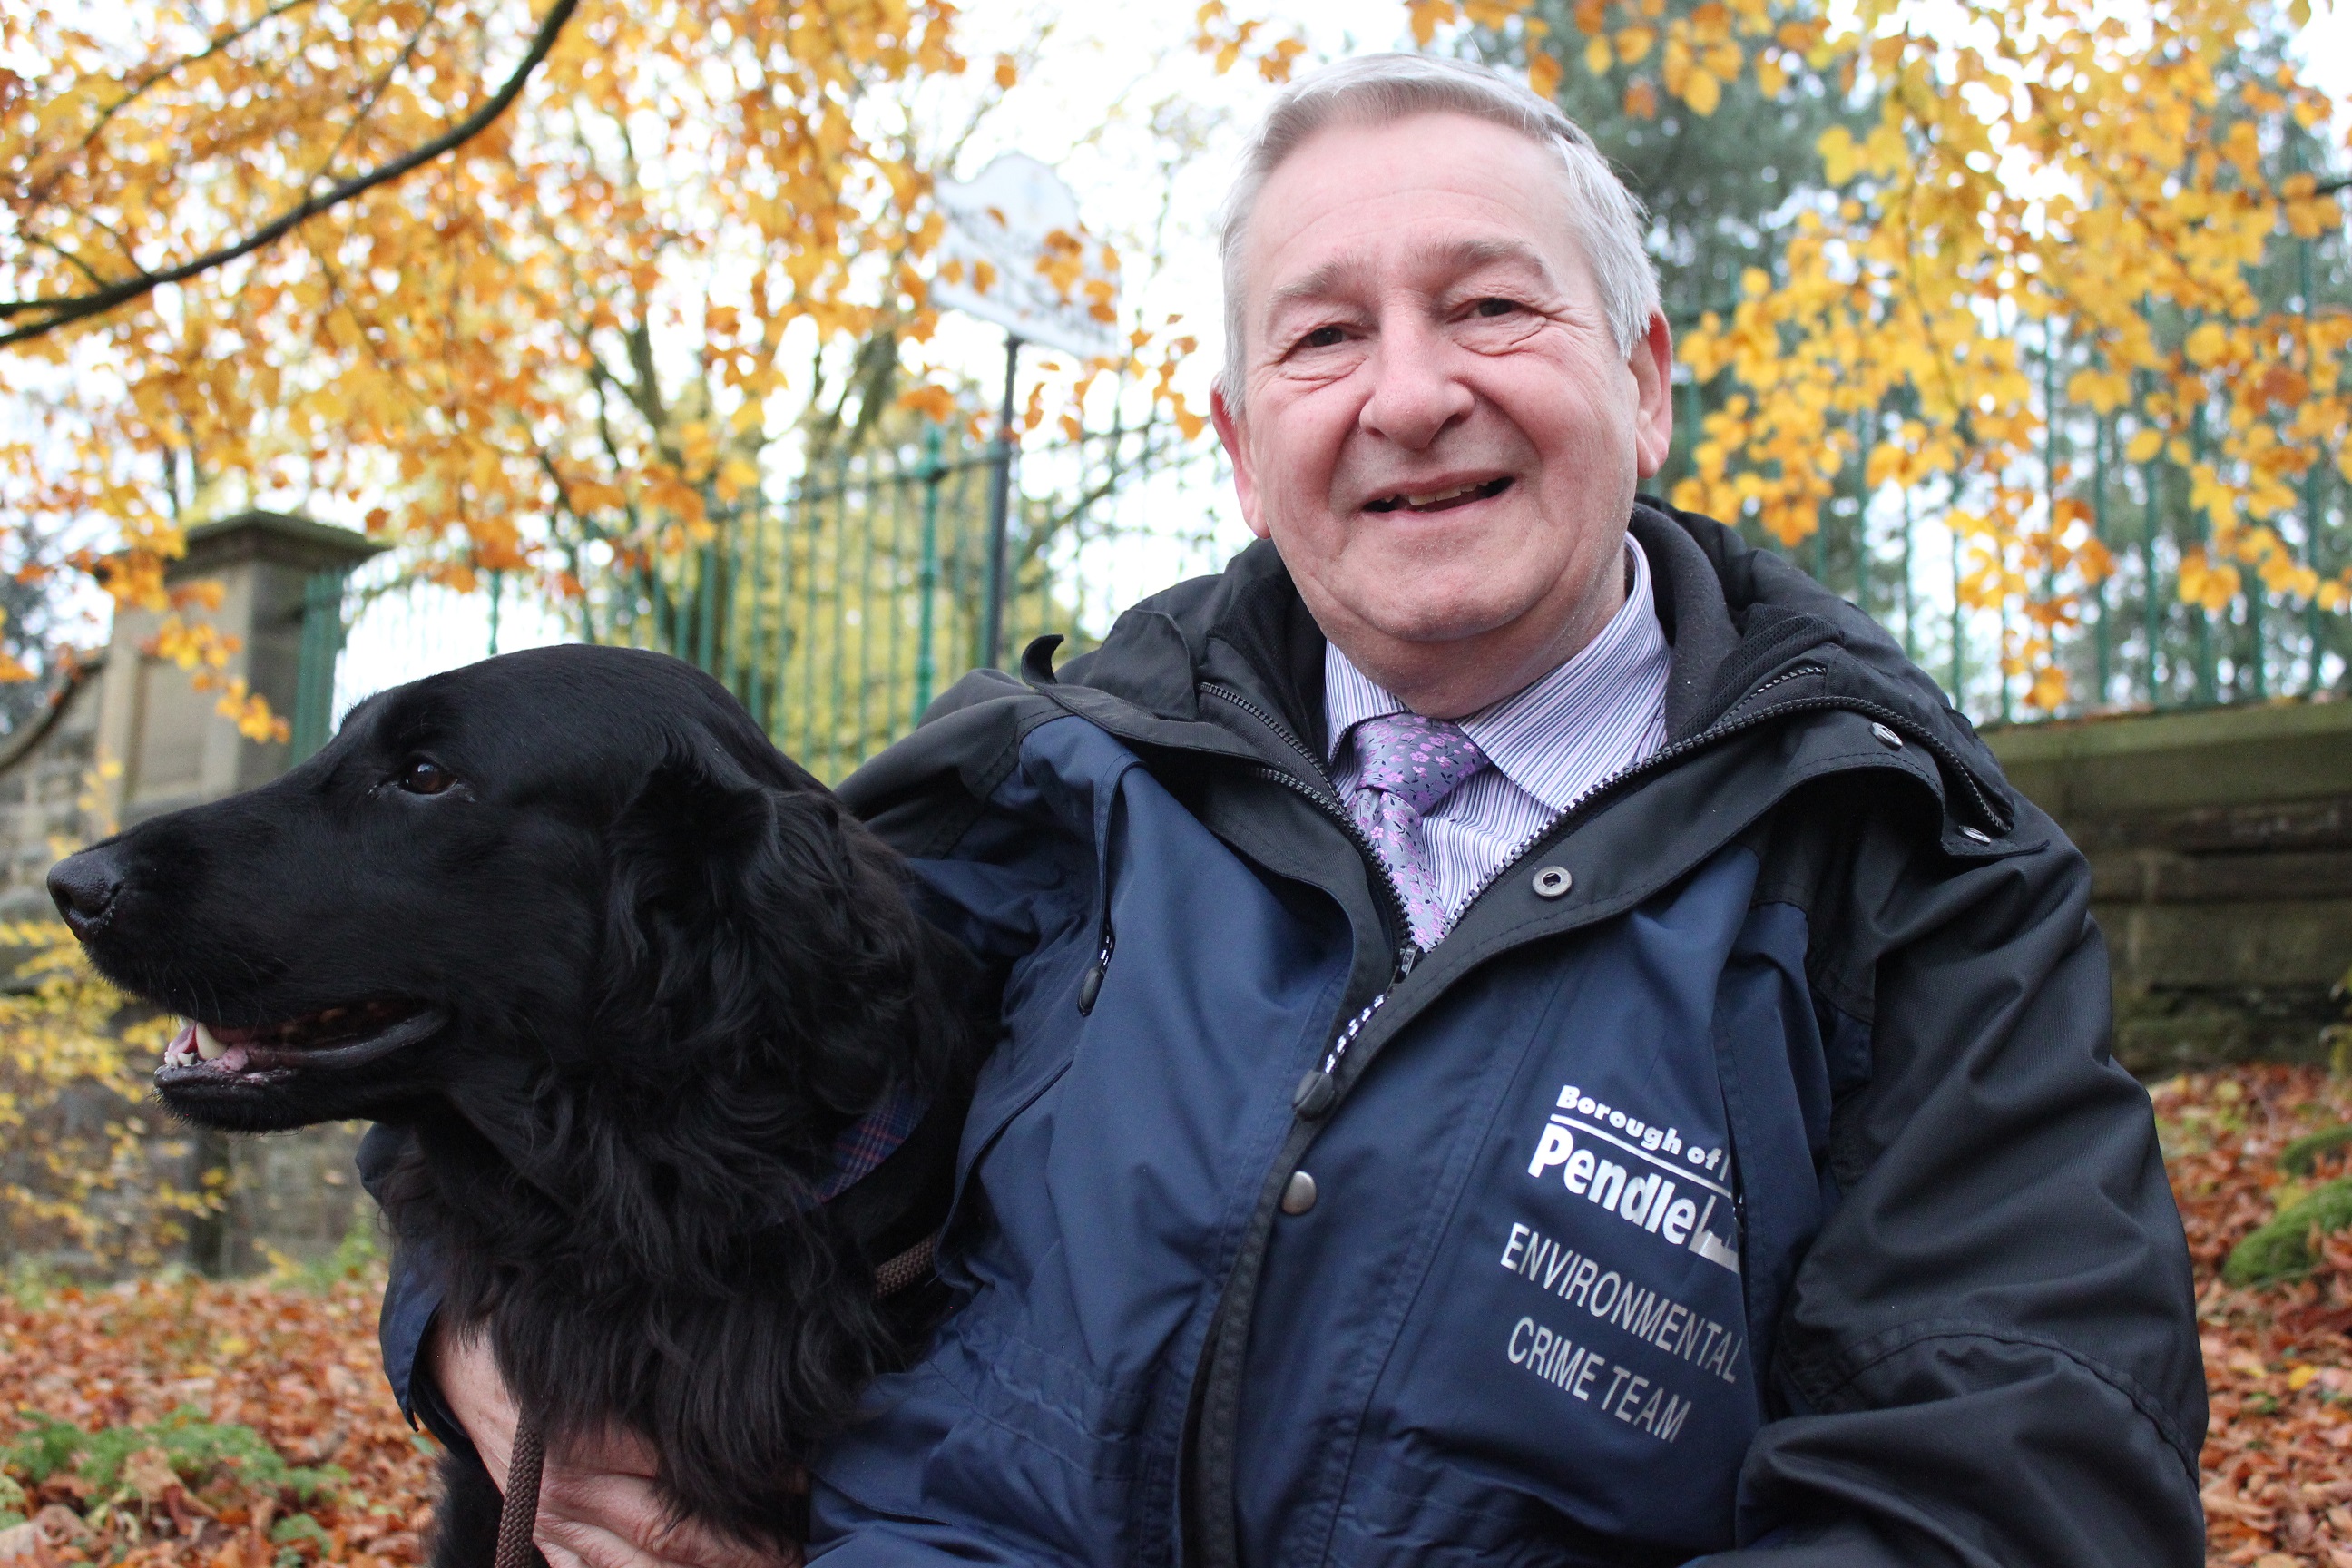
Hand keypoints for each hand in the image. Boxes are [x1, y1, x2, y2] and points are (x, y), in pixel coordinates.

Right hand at [425, 1321, 791, 1567]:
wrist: (464, 1362)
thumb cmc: (549, 1348)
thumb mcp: (603, 1355)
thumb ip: (662, 1388)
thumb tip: (739, 1408)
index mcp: (589, 1438)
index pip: (683, 1474)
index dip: (748, 1484)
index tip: (801, 1485)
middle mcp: (570, 1491)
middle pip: (670, 1535)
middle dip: (740, 1552)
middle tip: (796, 1553)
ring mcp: (555, 1525)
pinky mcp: (545, 1542)